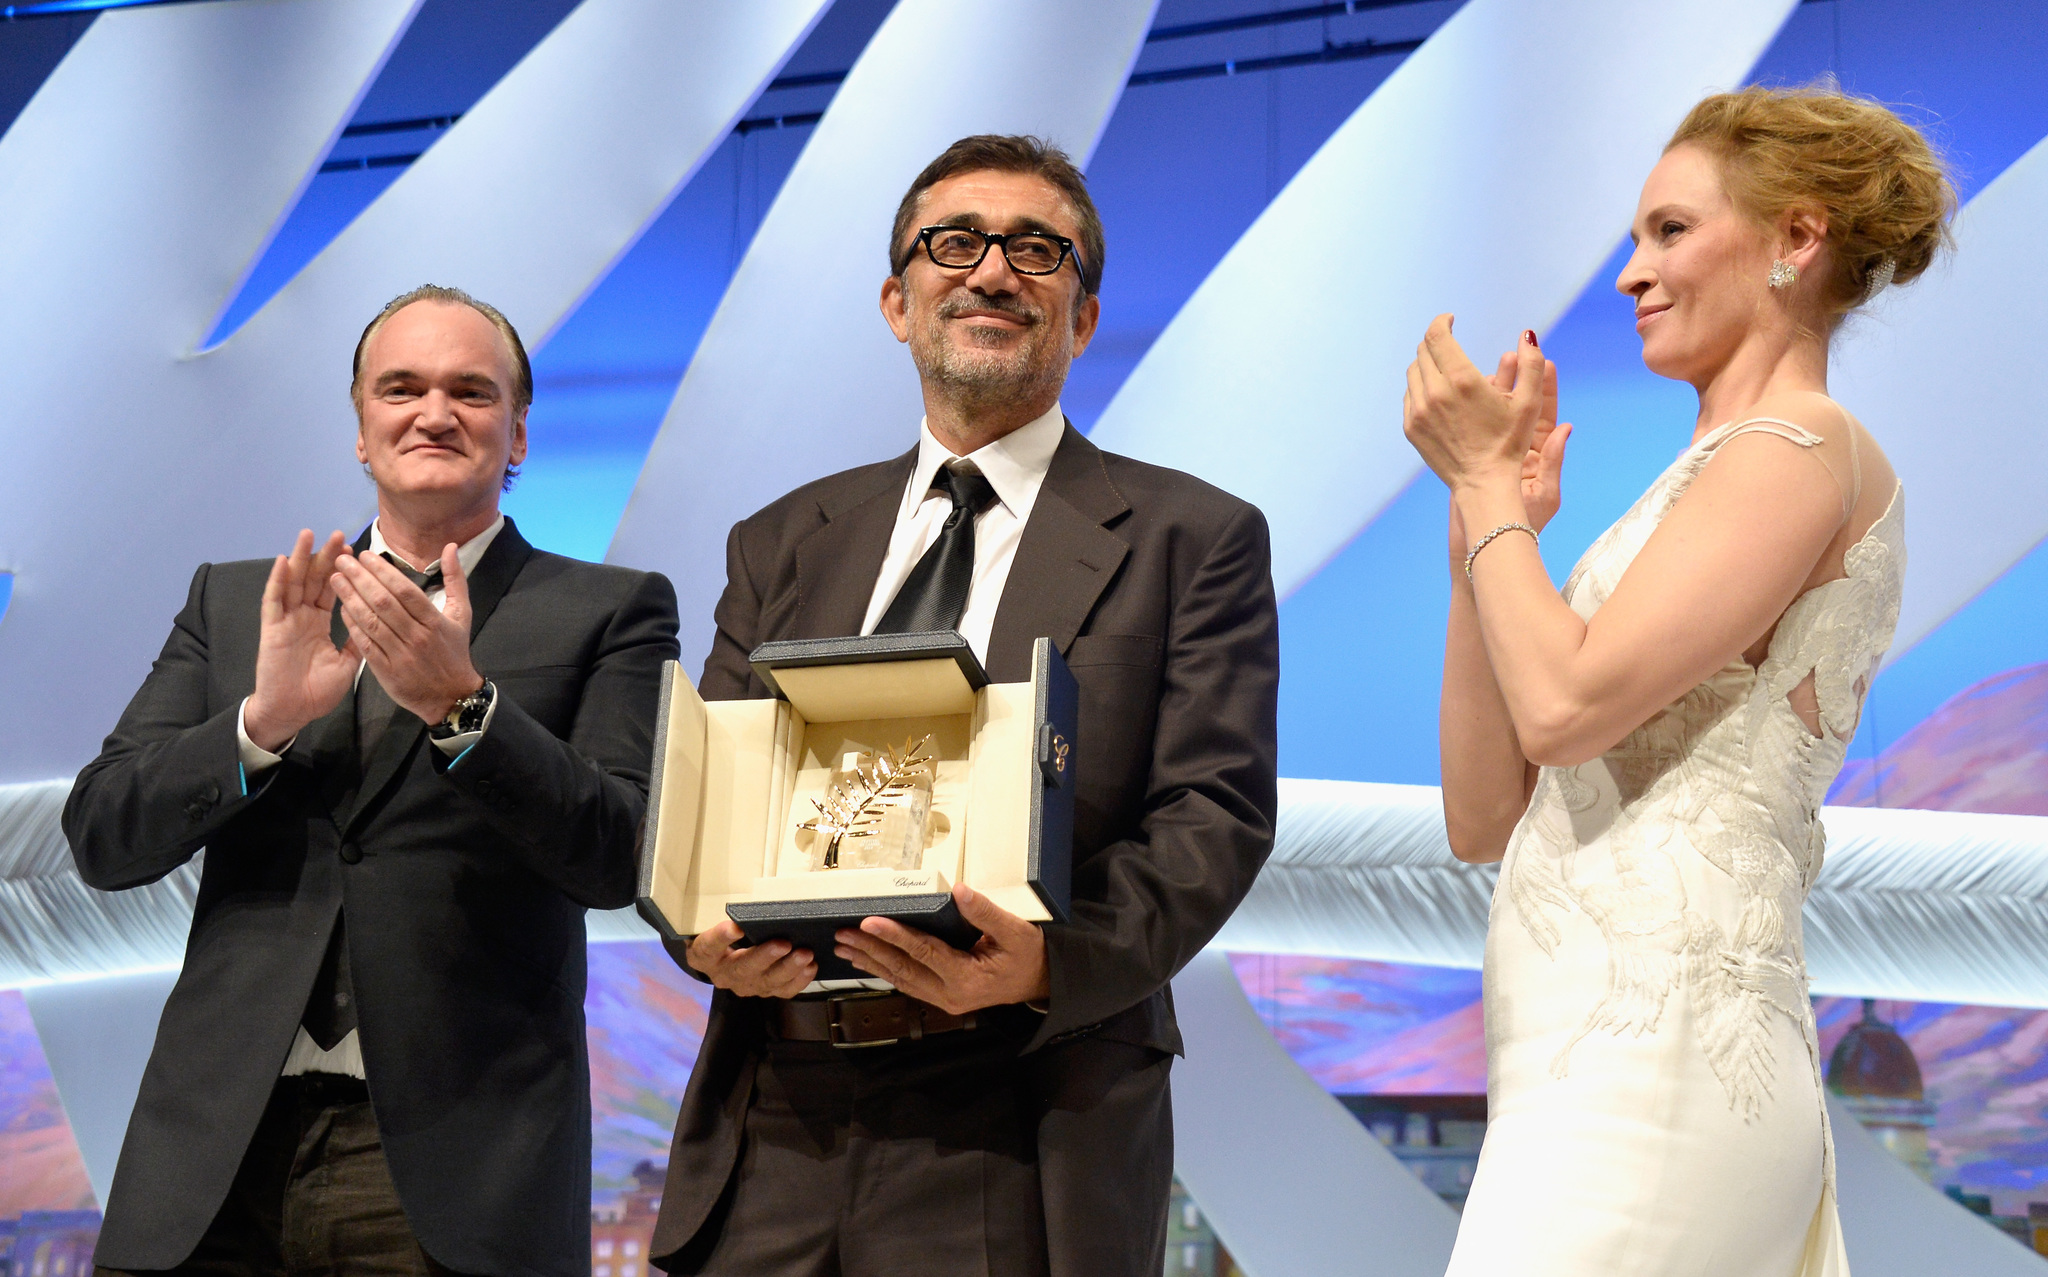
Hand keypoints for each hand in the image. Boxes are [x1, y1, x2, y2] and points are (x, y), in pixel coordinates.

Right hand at [245, 530, 359, 751]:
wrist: (294, 711)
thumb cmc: (318, 690)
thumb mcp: (347, 662)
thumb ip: (358, 640)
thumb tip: (378, 622)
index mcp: (320, 622)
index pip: (332, 589)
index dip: (342, 570)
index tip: (356, 551)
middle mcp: (303, 616)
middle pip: (314, 579)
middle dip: (325, 556)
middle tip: (338, 534)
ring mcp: (286, 620)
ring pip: (293, 582)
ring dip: (300, 558)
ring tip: (309, 534)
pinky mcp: (272, 629)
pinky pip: (273, 601)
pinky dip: (278, 580)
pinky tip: (283, 560)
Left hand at [332, 544, 481, 722]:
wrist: (451, 697)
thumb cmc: (454, 652)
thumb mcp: (462, 614)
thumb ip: (456, 579)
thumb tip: (449, 547)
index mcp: (434, 621)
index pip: (404, 590)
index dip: (382, 571)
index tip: (364, 555)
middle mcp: (416, 636)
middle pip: (384, 602)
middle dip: (360, 578)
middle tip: (341, 560)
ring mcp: (400, 654)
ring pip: (371, 622)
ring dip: (350, 598)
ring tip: (335, 579)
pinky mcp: (386, 671)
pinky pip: (365, 644)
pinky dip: (352, 625)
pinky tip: (341, 609)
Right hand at [685, 920, 816, 997]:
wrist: (722, 960)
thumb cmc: (724, 937)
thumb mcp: (720, 926)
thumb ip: (737, 921)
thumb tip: (762, 910)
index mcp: (706, 955)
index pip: (709, 946)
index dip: (721, 937)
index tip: (735, 927)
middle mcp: (724, 975)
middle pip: (743, 968)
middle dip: (765, 956)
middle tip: (784, 943)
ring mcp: (745, 986)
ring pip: (767, 981)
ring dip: (788, 968)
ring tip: (805, 954)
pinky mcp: (765, 991)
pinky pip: (783, 991)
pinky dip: (799, 980)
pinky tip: (811, 966)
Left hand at [833, 884, 1049, 1015]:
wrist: (1040, 982)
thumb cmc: (1029, 954)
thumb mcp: (1015, 930)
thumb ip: (986, 912)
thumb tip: (959, 890)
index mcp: (967, 978)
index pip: (924, 953)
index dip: (895, 936)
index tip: (868, 922)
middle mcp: (950, 995)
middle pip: (903, 969)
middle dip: (870, 951)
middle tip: (841, 935)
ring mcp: (944, 1000)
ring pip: (900, 979)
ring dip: (870, 963)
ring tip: (843, 948)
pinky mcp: (942, 997)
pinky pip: (907, 984)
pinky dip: (884, 971)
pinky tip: (866, 962)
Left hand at [1404, 315, 1544, 496]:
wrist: (1483, 482)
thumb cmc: (1510, 442)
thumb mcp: (1529, 402)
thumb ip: (1531, 364)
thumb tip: (1528, 335)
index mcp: (1461, 380)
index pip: (1436, 336)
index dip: (1441, 322)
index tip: (1450, 319)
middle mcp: (1435, 392)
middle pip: (1423, 351)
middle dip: (1436, 342)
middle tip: (1449, 342)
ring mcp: (1418, 411)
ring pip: (1413, 372)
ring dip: (1426, 363)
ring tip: (1443, 366)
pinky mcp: (1410, 427)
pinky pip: (1409, 395)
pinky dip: (1420, 386)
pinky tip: (1435, 391)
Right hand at [1488, 350, 1571, 532]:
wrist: (1488, 544)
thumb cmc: (1521, 527)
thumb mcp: (1545, 495)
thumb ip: (1555, 462)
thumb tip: (1567, 427)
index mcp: (1539, 457)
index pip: (1545, 414)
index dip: (1546, 388)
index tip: (1547, 362)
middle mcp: (1517, 450)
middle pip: (1519, 408)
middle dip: (1518, 379)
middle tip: (1517, 353)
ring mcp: (1493, 452)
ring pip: (1493, 413)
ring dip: (1494, 388)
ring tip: (1493, 364)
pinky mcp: (1472, 457)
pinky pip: (1472, 426)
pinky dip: (1471, 407)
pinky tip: (1465, 388)